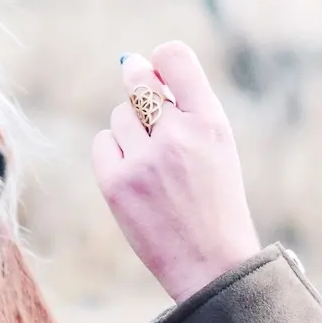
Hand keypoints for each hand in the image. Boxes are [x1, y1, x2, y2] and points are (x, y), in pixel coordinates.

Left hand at [90, 43, 261, 304]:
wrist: (212, 265)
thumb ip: (186, 106)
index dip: (162, 61)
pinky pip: (103, 144)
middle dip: (137, 83)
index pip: (175, 58)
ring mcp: (144, 160)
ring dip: (132, 131)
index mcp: (212, 123)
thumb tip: (136, 64)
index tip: (160, 74)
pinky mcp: (116, 183)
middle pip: (138, 82)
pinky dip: (115, 155)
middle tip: (147, 109)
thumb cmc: (216, 202)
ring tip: (155, 163)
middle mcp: (178, 135)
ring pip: (121, 116)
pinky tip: (136, 178)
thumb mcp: (218, 148)